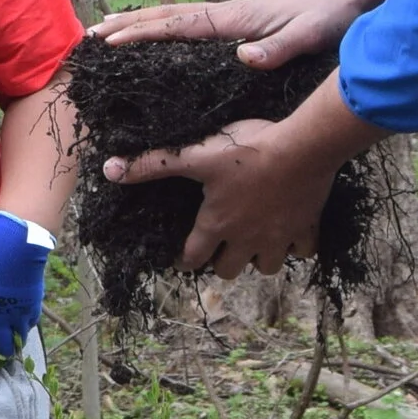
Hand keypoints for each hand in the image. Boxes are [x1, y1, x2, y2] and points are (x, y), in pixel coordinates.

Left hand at [0, 211, 49, 366]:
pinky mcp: (33, 303)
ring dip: (15, 348)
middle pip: (0, 346)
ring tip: (14, 357)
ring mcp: (18, 312)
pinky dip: (26, 329)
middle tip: (0, 369)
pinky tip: (24, 330)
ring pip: (18, 339)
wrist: (17, 244)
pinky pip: (30, 323)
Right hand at [87, 0, 359, 64]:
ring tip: (109, 29)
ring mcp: (233, 17)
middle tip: (90, 34)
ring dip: (140, 23)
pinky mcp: (242, 23)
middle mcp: (228, 14)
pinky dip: (165, 27)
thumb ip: (279, 47)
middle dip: (127, 25)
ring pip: (175, 18)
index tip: (110, 41)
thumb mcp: (311, 35)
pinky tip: (162, 35)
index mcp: (237, 18)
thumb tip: (242, 58)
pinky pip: (191, 25)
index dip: (143, 34)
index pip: (179, 25)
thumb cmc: (333, 14)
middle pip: (166, 16)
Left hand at [102, 118, 340, 278]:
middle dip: (221, 262)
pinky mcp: (307, 228)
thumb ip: (153, 163)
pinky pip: (303, 251)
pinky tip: (291, 233)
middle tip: (220, 246)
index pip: (193, 257)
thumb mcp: (195, 154)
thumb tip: (110, 170)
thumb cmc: (247, 150)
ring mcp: (278, 237)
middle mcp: (246, 239)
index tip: (181, 258)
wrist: (303, 147)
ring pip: (267, 267)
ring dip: (259, 259)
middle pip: (229, 270)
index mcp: (216, 224)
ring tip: (254, 242)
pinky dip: (296, 246)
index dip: (183, 259)